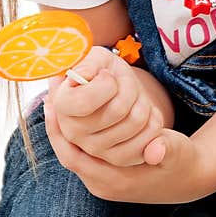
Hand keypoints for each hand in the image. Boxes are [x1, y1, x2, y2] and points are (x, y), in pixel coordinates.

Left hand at [43, 93, 209, 203]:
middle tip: (51, 94)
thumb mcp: (177, 152)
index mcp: (115, 181)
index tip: (51, 105)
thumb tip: (157, 148)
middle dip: (57, 124)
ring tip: (58, 98)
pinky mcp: (106, 173)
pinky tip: (77, 112)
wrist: (187, 180)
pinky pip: (83, 152)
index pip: (73, 158)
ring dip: (65, 127)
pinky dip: (77, 133)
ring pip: (74, 152)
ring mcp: (103, 180)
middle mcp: (103, 184)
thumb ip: (166, 148)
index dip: (58, 131)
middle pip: (68, 154)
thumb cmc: (181, 163)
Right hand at [45, 45, 164, 167]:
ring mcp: (95, 150)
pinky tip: (143, 111)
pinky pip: (147, 141)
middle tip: (123, 83)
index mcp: (62, 105)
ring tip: (133, 96)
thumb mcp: (95, 57)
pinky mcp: (118, 159)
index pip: (85, 102)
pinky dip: (153, 120)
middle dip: (129, 87)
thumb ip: (87, 63)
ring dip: (143, 101)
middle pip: (118, 110)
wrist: (116, 88)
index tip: (107, 75)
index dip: (105, 84)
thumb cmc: (103, 69)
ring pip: (136, 122)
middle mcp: (73, 132)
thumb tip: (83, 76)